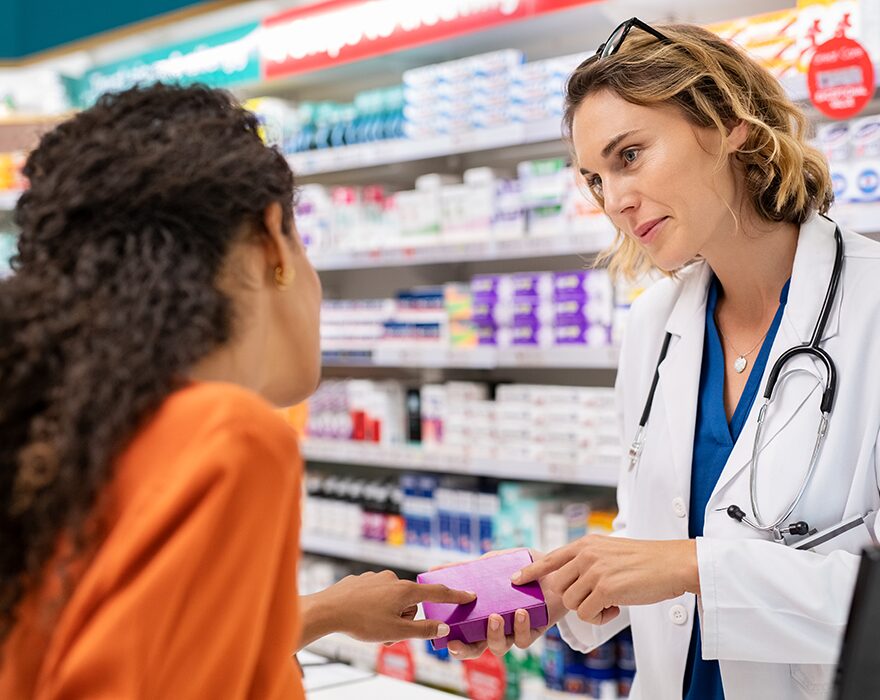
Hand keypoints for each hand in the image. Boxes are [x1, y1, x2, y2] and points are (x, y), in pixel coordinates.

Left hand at [298, 570, 475, 648]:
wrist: (327, 610)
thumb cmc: (362, 622)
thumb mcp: (396, 632)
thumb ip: (423, 630)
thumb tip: (444, 628)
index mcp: (405, 590)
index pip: (437, 592)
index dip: (455, 595)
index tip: (470, 594)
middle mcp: (393, 579)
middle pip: (410, 603)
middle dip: (404, 619)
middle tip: (389, 633)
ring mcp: (376, 578)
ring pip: (392, 601)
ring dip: (388, 616)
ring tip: (371, 627)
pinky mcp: (362, 580)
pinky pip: (376, 596)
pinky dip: (374, 608)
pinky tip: (360, 616)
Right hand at [443, 548, 565, 660]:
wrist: (556, 567)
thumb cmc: (522, 566)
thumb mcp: (493, 562)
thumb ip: (468, 567)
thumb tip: (434, 569)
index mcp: (483, 614)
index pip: (464, 634)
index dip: (455, 642)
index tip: (446, 639)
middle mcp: (497, 627)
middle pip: (477, 648)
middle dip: (465, 650)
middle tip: (458, 643)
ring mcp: (514, 631)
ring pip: (500, 646)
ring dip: (494, 634)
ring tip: (495, 616)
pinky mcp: (534, 630)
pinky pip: (524, 638)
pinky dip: (520, 627)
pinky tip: (520, 612)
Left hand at [512, 536, 698, 624]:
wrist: (672, 564)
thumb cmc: (645, 561)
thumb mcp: (610, 551)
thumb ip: (588, 559)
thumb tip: (568, 578)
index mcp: (586, 544)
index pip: (550, 558)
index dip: (531, 571)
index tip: (515, 579)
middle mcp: (586, 554)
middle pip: (559, 587)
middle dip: (574, 598)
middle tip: (598, 598)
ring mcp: (594, 570)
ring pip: (572, 602)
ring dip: (589, 609)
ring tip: (611, 602)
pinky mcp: (605, 588)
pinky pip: (587, 614)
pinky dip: (601, 618)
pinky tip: (616, 608)